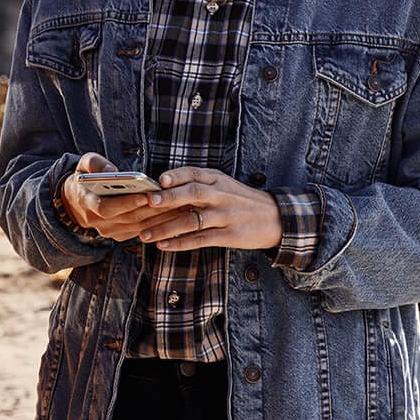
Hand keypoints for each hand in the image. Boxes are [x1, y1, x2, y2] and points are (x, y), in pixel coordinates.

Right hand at [59, 153, 174, 241]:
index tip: (146, 195)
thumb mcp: (82, 164)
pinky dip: (159, 224)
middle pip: (129, 218)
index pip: (107, 207)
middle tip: (173, 199)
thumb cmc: (84, 178)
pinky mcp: (120, 235)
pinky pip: (142, 231)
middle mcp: (98, 222)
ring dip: (160, 218)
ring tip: (179, 206)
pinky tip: (175, 214)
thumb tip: (111, 170)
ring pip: (139, 227)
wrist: (75, 203)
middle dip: (152, 209)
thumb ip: (94, 163)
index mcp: (87, 203)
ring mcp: (110, 231)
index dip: (127, 203)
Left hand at [138, 167, 281, 251]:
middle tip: (148, 202)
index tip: (159, 179)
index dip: (176, 175)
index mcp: (217, 179)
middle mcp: (221, 195)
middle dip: (169, 197)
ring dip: (166, 228)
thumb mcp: (223, 184)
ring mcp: (225, 216)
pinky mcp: (228, 236)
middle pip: (193, 194)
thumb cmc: (240, 199)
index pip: (194, 173)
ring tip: (145, 234)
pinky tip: (164, 245)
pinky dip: (180, 243)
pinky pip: (200, 239)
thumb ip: (199, 183)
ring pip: (192, 220)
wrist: (274, 218)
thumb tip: (162, 186)